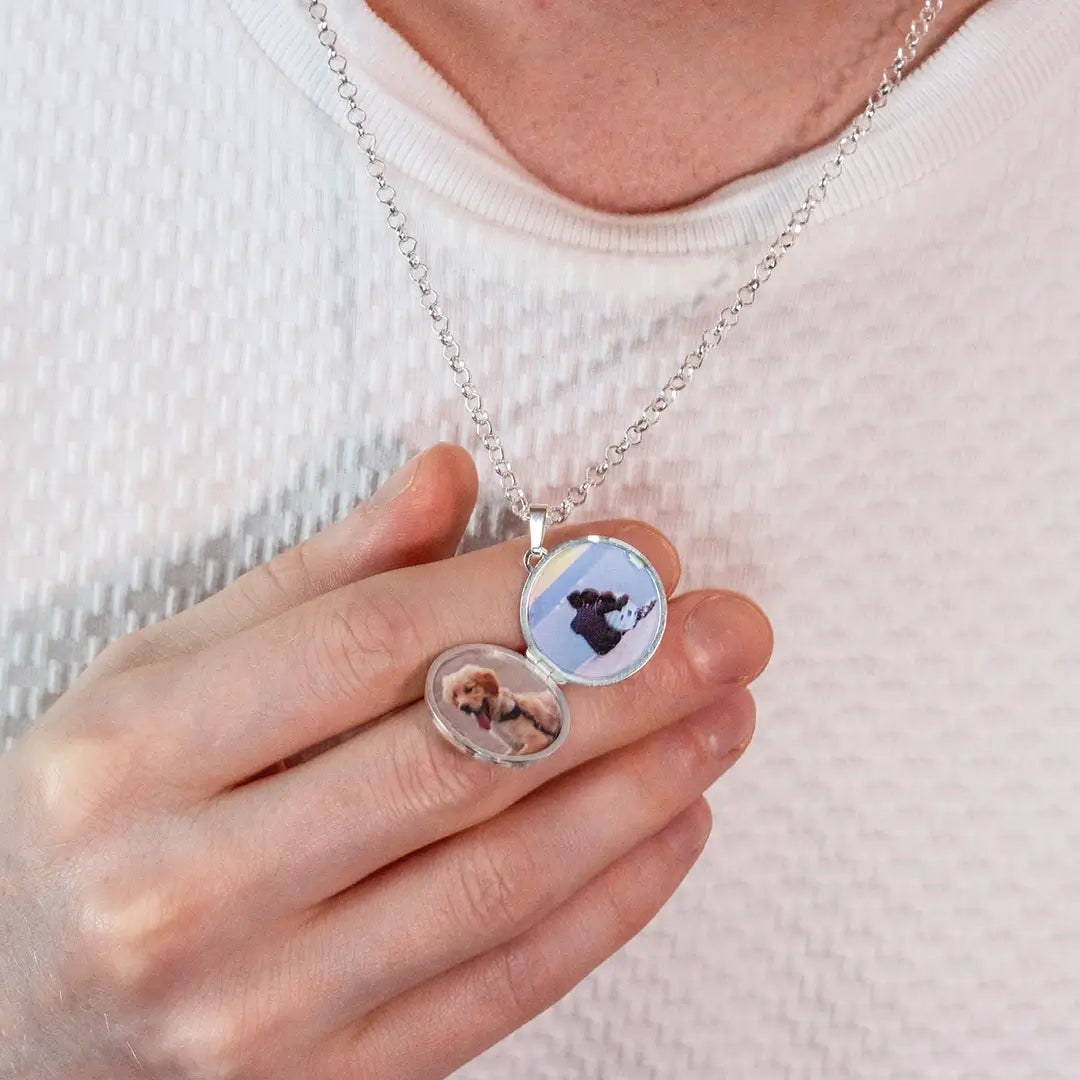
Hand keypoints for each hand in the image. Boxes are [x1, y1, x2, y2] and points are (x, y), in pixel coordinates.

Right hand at [0, 444, 772, 1079]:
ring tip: (725, 713)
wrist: (5, 1000)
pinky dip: (608, 903)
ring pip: (499, 878)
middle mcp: (191, 888)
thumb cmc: (94, 810)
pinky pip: (499, 987)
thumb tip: (450, 479)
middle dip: (621, 683)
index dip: (521, 593)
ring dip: (640, 785)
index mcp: (138, 754)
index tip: (632, 552)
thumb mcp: (160, 669)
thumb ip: (312, 572)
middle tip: (727, 628)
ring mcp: (260, 1007)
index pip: (371, 648)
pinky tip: (676, 824)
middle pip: (457, 758)